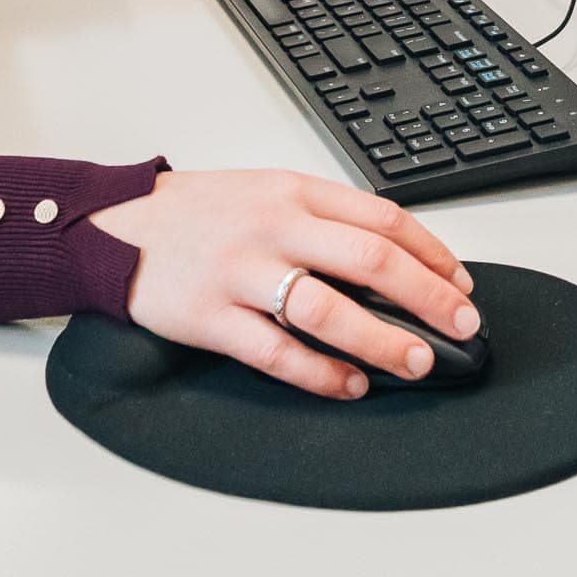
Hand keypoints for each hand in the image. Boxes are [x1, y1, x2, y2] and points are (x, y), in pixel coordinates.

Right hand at [85, 171, 477, 398]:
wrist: (113, 226)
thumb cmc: (199, 213)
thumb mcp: (266, 192)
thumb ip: (323, 219)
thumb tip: (394, 264)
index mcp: (294, 191)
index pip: (383, 218)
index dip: (432, 254)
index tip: (461, 283)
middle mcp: (273, 226)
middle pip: (370, 260)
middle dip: (429, 297)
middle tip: (463, 327)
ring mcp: (241, 271)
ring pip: (329, 309)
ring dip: (383, 341)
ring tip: (417, 362)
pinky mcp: (211, 317)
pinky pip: (277, 352)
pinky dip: (321, 373)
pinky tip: (349, 385)